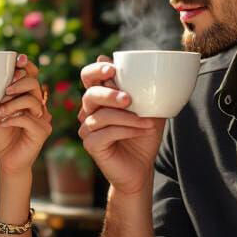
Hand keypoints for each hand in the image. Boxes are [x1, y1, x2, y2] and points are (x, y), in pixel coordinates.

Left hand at [0, 54, 51, 175]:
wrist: (7, 161)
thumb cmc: (1, 137)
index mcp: (29, 98)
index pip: (33, 76)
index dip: (28, 66)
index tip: (18, 59)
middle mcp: (39, 106)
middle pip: (34, 84)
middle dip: (18, 84)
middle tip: (5, 90)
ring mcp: (43, 119)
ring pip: (31, 101)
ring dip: (12, 104)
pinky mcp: (42, 131)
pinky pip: (28, 119)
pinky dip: (13, 119)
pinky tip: (3, 123)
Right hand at [78, 56, 163, 196]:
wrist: (142, 167)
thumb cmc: (143, 135)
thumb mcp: (148, 110)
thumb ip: (143, 92)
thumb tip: (145, 72)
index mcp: (101, 98)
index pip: (89, 77)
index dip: (96, 70)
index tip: (112, 69)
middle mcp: (89, 111)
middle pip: (90, 95)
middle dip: (109, 94)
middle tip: (128, 99)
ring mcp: (88, 128)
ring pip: (101, 116)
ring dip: (127, 117)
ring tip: (147, 122)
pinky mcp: (90, 144)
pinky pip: (105, 133)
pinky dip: (126, 130)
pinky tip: (141, 131)